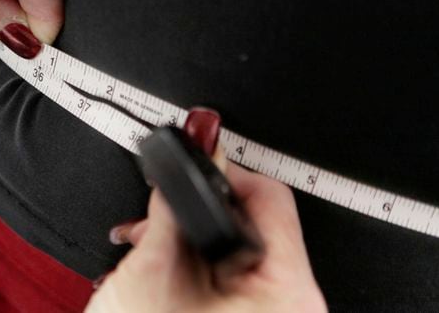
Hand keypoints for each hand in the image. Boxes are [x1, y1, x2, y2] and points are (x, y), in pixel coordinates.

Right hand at [87, 119, 326, 311]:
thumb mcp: (152, 271)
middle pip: (253, 223)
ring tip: (147, 246)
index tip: (188, 169)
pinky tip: (159, 267)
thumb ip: (173, 203)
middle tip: (158, 219)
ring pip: (237, 249)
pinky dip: (192, 264)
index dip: (221, 176)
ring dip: (186, 238)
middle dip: (195, 213)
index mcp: (288, 295)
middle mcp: (292, 306)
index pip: (269, 199)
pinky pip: (229, 276)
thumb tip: (197, 141)